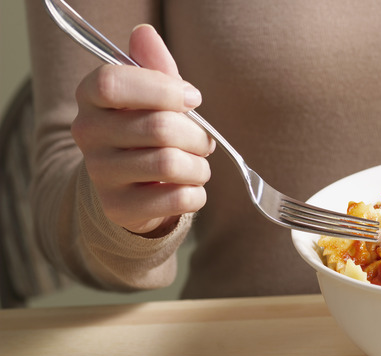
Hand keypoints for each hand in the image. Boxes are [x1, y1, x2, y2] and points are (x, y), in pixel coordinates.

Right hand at [71, 24, 213, 236]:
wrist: (130, 187)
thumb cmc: (147, 132)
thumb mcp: (152, 95)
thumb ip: (154, 66)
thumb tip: (144, 33)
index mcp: (91, 97)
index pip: (114, 83)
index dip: (163, 89)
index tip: (193, 98)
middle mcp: (87, 133)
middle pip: (159, 127)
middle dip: (197, 135)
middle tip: (204, 141)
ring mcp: (100, 173)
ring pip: (170, 164)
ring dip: (199, 166)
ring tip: (197, 165)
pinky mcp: (119, 207)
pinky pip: (176, 198)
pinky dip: (196, 193)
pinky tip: (189, 188)